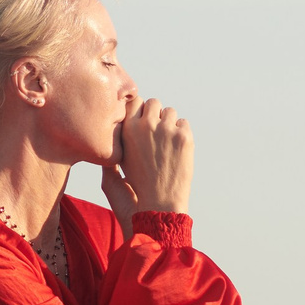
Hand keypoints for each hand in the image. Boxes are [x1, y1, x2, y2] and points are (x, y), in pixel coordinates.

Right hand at [106, 97, 192, 218]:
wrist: (159, 202)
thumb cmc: (138, 183)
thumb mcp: (121, 159)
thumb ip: (120, 137)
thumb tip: (125, 118)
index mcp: (128, 129)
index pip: (135, 101)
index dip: (140, 111)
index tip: (143, 122)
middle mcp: (146, 125)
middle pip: (154, 103)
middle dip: (155, 114)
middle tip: (156, 134)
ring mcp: (166, 130)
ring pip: (170, 112)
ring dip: (169, 124)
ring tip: (166, 144)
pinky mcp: (184, 137)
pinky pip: (184, 123)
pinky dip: (181, 133)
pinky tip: (176, 150)